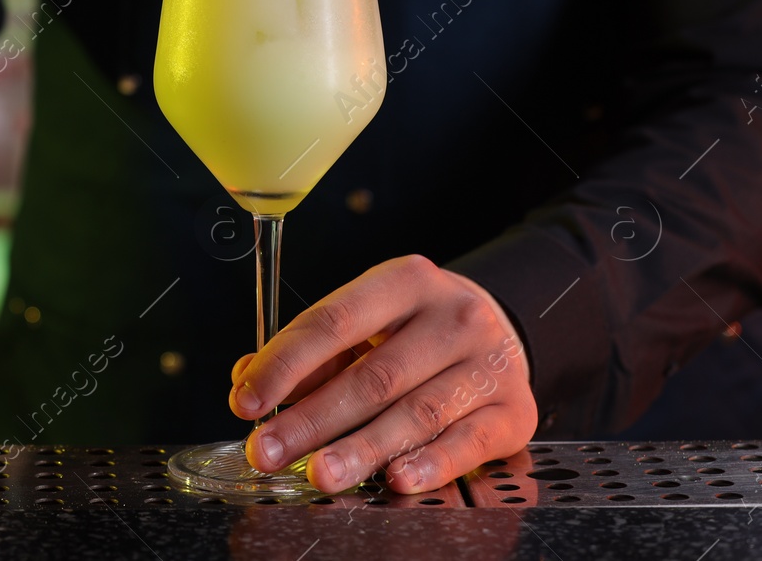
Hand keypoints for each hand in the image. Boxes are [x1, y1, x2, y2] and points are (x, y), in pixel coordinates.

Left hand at [228, 255, 536, 493]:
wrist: (501, 331)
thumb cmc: (417, 330)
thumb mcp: (367, 323)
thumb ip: (311, 355)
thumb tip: (248, 381)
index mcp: (405, 281)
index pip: (332, 322)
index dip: (284, 365)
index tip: (246, 402)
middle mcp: (453, 316)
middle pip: (372, 376)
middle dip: (312, 420)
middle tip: (269, 452)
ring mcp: (489, 363)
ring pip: (416, 414)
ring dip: (361, 449)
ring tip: (320, 474)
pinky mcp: (515, 411)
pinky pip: (468, 443)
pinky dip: (430, 464)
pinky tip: (395, 480)